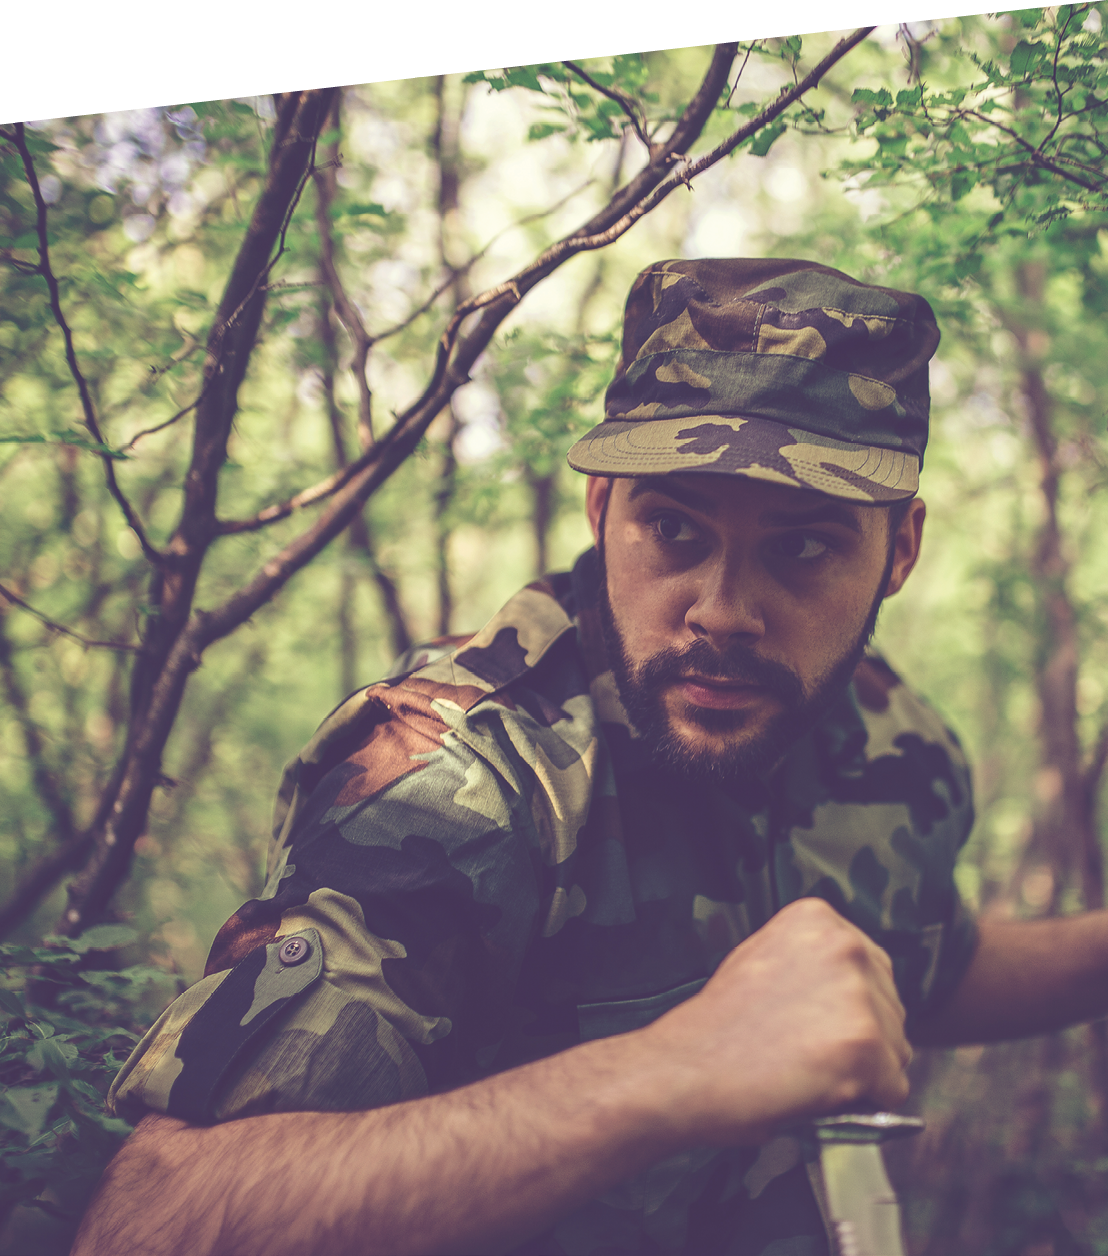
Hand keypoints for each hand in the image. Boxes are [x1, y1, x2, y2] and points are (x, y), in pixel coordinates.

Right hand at [637, 897, 910, 1144]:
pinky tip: (820, 1092)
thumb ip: (812, 961)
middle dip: (862, 1037)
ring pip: (896, 1048)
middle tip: (808, 1053)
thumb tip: (861, 990)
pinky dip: (866, 1101)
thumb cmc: (718, 1024)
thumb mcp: (762, 957)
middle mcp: (844, 945)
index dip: (848, 1006)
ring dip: (864, 1071)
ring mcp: (856, 994)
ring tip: (809, 1072)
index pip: (872, 968)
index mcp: (819, 919)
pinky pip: (893, 1086)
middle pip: (891, 1007)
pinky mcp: (863, 1045)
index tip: (813, 1022)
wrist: (685, 1068)